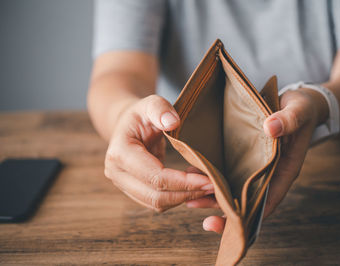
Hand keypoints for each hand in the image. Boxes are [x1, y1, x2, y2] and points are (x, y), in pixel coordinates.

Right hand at [104, 95, 213, 211]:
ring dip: (184, 197)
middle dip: (187, 193)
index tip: (208, 179)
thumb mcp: (150, 103)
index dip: (183, 182)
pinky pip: (158, 203)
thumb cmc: (141, 114)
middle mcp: (117, 173)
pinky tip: (193, 185)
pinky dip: (178, 197)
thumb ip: (160, 109)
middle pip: (156, 196)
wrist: (127, 125)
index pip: (155, 177)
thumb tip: (172, 123)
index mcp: (120, 153)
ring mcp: (123, 185)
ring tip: (205, 184)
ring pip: (157, 204)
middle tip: (213, 185)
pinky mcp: (134, 191)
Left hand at [186, 88, 326, 232]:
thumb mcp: (299, 110)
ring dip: (212, 193)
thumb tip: (271, 128)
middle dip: (222, 207)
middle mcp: (269, 173)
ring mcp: (256, 167)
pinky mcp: (246, 156)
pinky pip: (229, 170)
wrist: (298, 103)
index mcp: (285, 169)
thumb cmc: (302, 109)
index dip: (250, 214)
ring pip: (234, 187)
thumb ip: (289, 120)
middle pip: (246, 199)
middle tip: (195, 204)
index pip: (268, 200)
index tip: (230, 221)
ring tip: (189, 194)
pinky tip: (194, 171)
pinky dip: (213, 174)